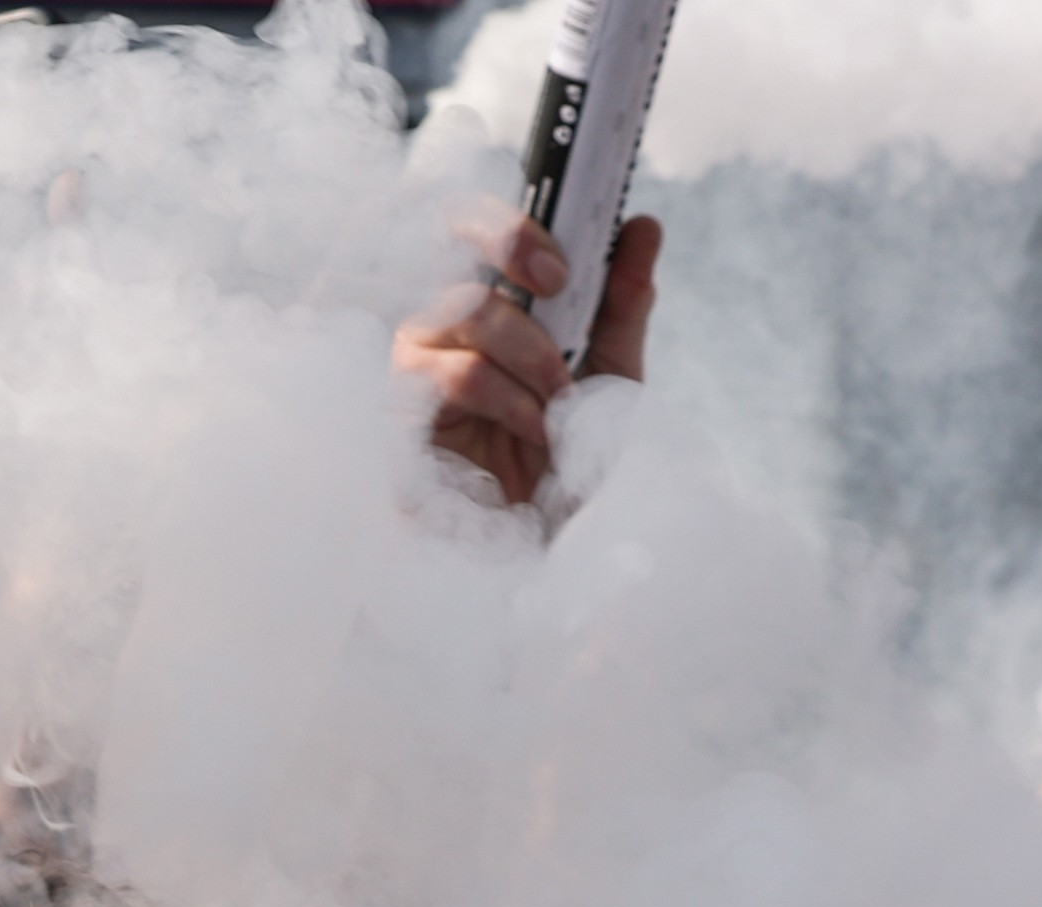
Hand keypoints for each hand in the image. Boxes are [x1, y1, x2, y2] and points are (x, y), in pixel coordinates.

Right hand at [395, 206, 660, 507]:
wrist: (531, 545)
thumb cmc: (560, 463)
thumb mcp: (609, 379)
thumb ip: (622, 306)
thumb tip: (643, 226)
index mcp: (487, 306)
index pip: (469, 227)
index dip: (510, 226)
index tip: (564, 265)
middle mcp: (441, 324)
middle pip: (457, 248)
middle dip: (516, 252)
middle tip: (561, 289)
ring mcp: (413, 364)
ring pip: (466, 312)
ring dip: (531, 354)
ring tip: (559, 404)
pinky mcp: (398, 411)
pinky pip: (452, 374)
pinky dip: (509, 399)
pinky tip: (532, 431)